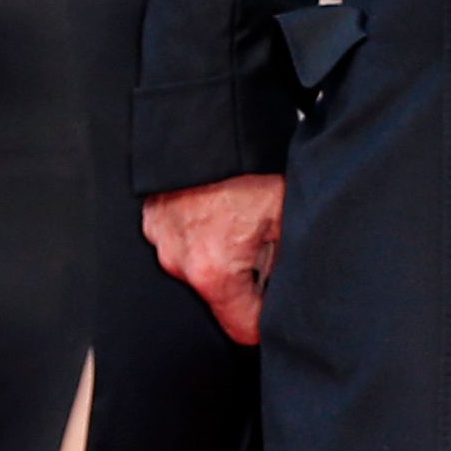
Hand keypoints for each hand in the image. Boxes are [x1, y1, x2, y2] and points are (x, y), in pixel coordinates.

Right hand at [145, 173, 282, 347]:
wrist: (207, 120)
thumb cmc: (246, 165)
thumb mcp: (286, 217)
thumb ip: (290, 267)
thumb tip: (297, 292)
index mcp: (214, 272)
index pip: (243, 330)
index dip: (268, 324)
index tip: (280, 309)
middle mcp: (180, 264)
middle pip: (222, 298)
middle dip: (248, 283)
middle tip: (269, 250)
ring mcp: (161, 240)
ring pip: (201, 269)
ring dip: (223, 256)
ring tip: (242, 222)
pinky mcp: (153, 220)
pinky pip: (182, 242)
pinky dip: (202, 233)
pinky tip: (220, 209)